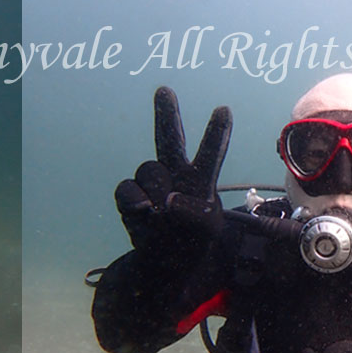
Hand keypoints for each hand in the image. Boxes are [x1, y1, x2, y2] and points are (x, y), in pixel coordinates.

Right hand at [115, 87, 231, 261]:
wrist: (163, 262)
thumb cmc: (192, 240)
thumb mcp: (206, 231)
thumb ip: (193, 214)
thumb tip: (165, 200)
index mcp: (200, 178)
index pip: (210, 152)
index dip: (216, 133)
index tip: (224, 110)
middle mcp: (175, 172)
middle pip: (169, 138)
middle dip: (166, 114)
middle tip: (164, 90)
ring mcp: (150, 182)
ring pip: (149, 172)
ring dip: (156, 195)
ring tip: (163, 219)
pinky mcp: (130, 194)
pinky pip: (128, 190)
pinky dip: (135, 205)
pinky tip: (144, 217)